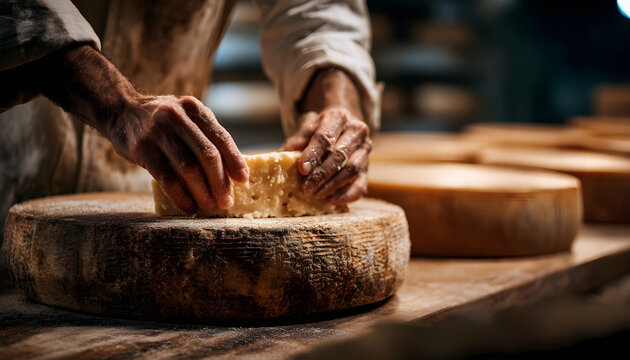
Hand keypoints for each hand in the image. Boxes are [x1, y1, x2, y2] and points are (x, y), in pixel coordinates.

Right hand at [106, 95, 248, 213]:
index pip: (221, 137)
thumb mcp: (186, 117)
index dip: (234, 160)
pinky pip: (166, 178)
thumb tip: (231, 172)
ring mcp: (158, 132)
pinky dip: (180, 195)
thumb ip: (205, 137)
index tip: (243, 179)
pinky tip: (188, 206)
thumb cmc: (163, 122)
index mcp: (194, 108)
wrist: (120, 111)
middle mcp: (178, 117)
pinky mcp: (141, 148)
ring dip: (202, 191)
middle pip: (207, 154)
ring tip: (209, 206)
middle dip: (220, 181)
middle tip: (226, 201)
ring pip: (188, 168)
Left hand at [283, 106, 370, 204]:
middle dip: (321, 174)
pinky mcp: (368, 168)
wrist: (343, 126)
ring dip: (332, 185)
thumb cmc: (322, 128)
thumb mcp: (308, 128)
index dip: (313, 154)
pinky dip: (345, 195)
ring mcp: (365, 150)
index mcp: (339, 117)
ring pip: (352, 170)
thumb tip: (278, 157)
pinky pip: (360, 185)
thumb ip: (296, 141)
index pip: (326, 137)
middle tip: (306, 188)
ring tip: (315, 194)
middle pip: (339, 155)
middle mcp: (357, 131)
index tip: (302, 169)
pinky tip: (330, 200)